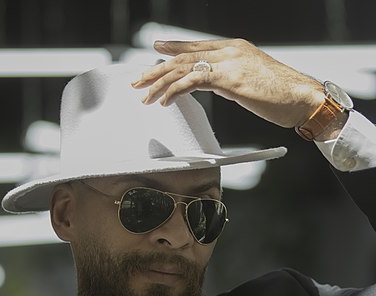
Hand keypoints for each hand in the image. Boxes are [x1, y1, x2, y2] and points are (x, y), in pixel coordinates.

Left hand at [132, 38, 324, 128]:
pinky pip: (194, 81)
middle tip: (139, 80)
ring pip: (184, 68)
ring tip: (145, 94)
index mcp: (234, 49)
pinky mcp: (230, 78)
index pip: (196, 48)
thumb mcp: (250, 82)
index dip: (173, 49)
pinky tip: (165, 100)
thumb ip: (231, 79)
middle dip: (158, 69)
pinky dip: (176, 90)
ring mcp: (229, 62)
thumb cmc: (281, 94)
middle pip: (184, 57)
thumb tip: (218, 85)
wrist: (302, 97)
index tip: (156, 52)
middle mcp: (229, 51)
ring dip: (160, 82)